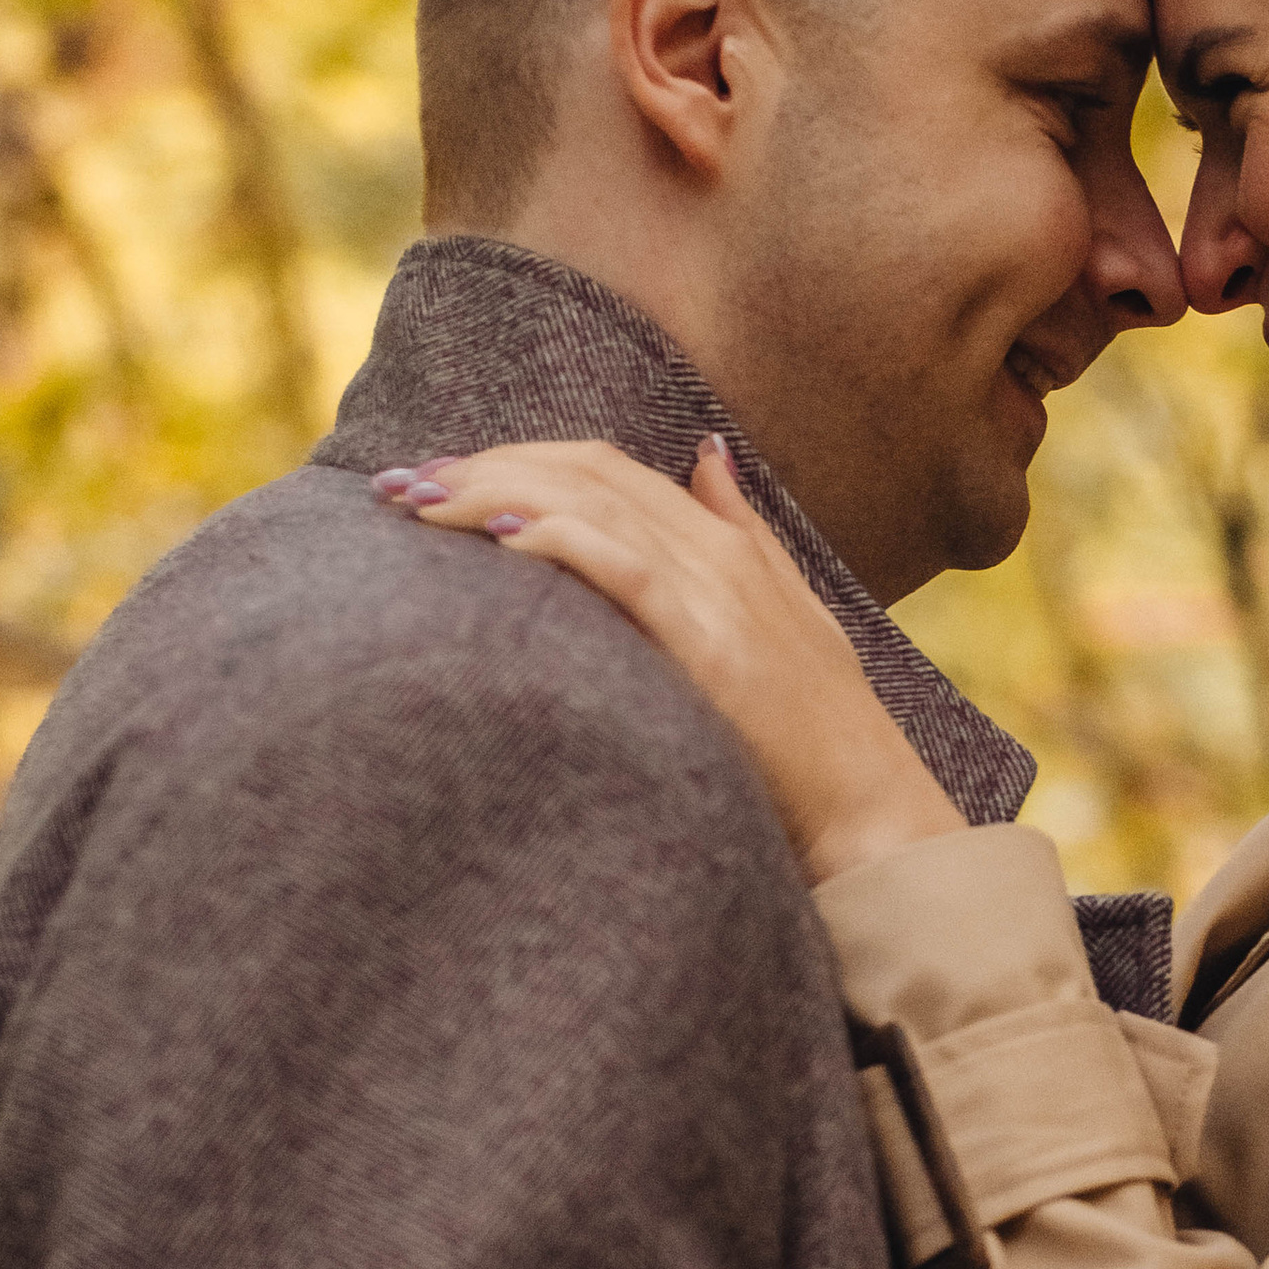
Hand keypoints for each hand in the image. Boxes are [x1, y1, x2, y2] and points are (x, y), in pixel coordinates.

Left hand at [375, 439, 962, 884]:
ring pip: (588, 503)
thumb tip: (705, 455)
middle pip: (583, 470)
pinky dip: (554, 536)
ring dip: (491, 491)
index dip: (519, 458)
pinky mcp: (706, 637)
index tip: (443, 475)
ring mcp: (714, 590)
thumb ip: (740, 531)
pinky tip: (493, 533)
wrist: (869, 813)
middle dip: (483, 465)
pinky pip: (617, 563)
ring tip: (417, 502)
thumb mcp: (784, 611)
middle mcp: (717, 552)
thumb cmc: (819, 737)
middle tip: (399, 485)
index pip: (606, 467)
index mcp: (726, 546)